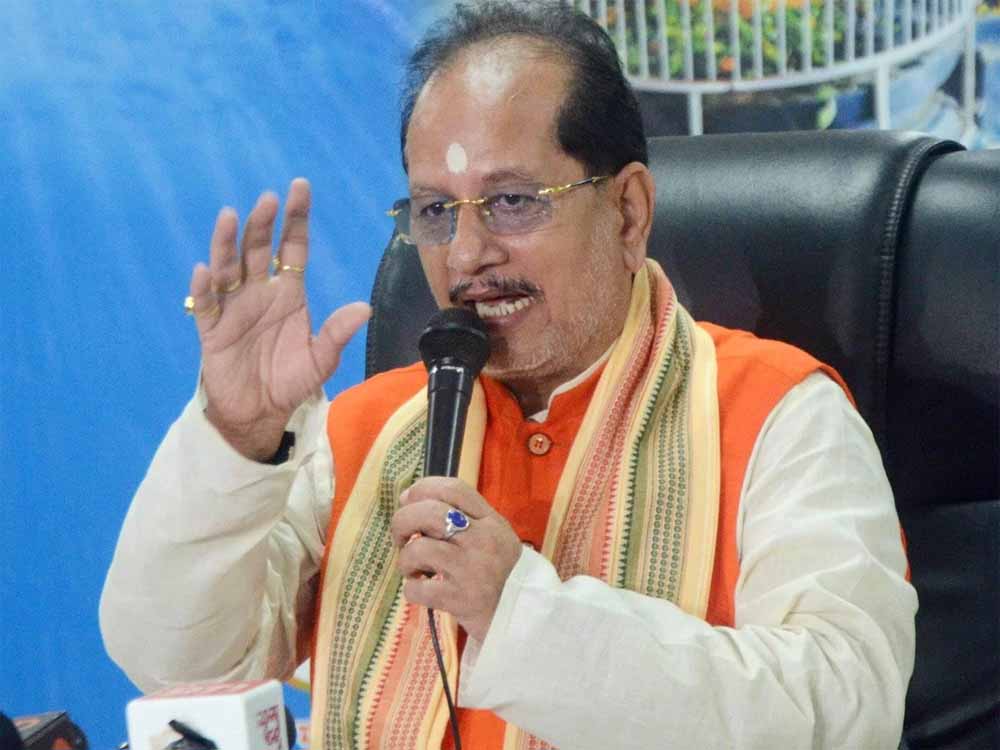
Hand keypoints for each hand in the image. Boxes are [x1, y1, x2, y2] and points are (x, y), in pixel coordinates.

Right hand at [187, 178, 370, 459]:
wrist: (260, 411)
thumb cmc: (291, 380)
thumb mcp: (321, 359)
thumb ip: (337, 333)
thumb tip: (364, 308)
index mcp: (289, 293)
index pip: (292, 248)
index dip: (295, 219)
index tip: (299, 187)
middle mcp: (259, 292)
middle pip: (258, 250)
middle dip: (262, 224)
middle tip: (267, 199)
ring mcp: (233, 307)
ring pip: (228, 268)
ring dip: (228, 243)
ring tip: (231, 216)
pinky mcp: (212, 329)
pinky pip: (206, 304)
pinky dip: (203, 288)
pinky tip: (204, 270)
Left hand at [390, 477, 523, 641]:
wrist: (526, 618)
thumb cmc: (502, 573)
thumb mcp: (494, 536)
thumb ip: (462, 517)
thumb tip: (410, 501)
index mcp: (490, 521)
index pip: (452, 488)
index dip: (422, 489)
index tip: (409, 501)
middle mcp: (482, 540)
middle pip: (429, 512)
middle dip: (402, 521)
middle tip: (402, 537)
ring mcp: (471, 570)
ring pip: (419, 549)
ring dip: (405, 560)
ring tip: (414, 569)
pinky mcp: (460, 600)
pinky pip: (418, 588)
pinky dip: (411, 589)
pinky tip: (422, 590)